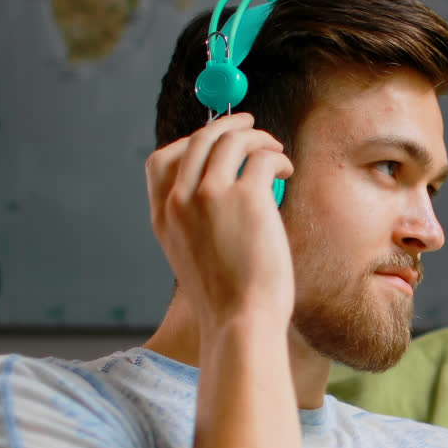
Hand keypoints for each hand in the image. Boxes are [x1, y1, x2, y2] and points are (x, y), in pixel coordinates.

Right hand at [145, 112, 295, 333]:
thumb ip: (199, 222)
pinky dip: (276, 157)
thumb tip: (230, 188)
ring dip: (258, 139)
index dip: (190, 143)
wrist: (240, 321)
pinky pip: (261, 157)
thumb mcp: (195, 257)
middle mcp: (179, 200)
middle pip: (199, 141)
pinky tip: (286, 171)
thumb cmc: (228, 299)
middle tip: (251, 126)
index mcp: (162, 218)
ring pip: (231, 141)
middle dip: (227, 127)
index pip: (162, 160)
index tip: (215, 141)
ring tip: (276, 152)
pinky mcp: (245, 196)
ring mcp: (210, 195)